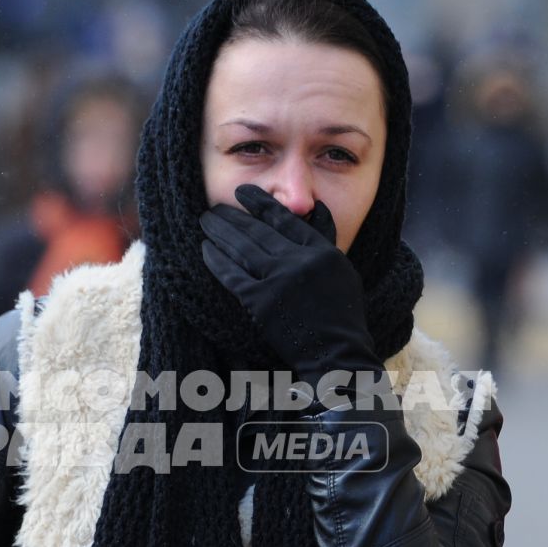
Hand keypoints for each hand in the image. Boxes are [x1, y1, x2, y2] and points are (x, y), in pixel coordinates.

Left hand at [198, 184, 380, 390]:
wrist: (336, 353)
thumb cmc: (341, 313)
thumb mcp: (342, 268)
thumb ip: (326, 236)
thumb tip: (315, 206)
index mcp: (321, 251)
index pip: (284, 218)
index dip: (260, 203)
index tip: (242, 193)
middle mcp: (299, 261)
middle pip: (257, 230)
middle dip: (231, 216)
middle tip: (213, 208)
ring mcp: (278, 281)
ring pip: (242, 248)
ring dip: (219, 232)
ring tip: (205, 222)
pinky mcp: (261, 302)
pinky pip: (232, 274)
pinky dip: (217, 260)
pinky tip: (206, 249)